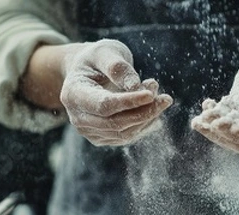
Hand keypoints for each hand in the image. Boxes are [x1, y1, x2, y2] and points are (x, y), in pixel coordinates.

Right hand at [22, 39, 172, 145]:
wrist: (88, 72)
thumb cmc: (97, 58)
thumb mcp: (106, 52)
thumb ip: (118, 67)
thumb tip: (136, 87)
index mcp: (72, 94)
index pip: (104, 105)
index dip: (129, 102)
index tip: (151, 94)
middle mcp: (78, 118)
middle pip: (115, 123)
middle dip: (144, 112)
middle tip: (166, 98)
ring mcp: (89, 131)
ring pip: (124, 133)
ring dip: (147, 117)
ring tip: (159, 96)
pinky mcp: (102, 138)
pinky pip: (128, 136)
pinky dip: (144, 123)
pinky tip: (153, 108)